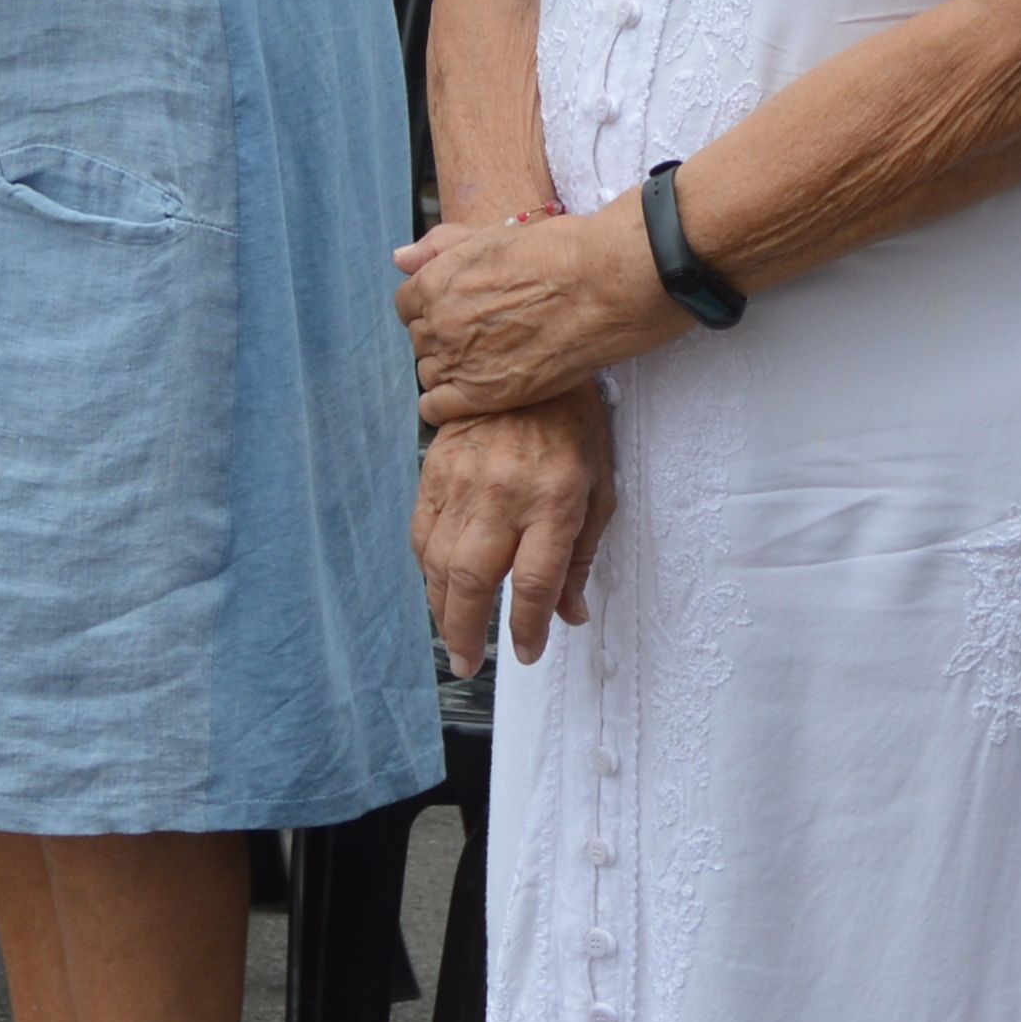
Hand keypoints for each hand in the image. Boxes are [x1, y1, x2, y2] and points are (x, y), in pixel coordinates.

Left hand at [396, 201, 691, 423]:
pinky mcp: (481, 395)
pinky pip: (436, 409)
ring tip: (488, 365)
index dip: (434, 309)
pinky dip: (446, 407)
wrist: (604, 285)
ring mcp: (458, 359)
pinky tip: (472, 397)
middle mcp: (437, 321)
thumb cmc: (558, 253)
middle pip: (421, 340)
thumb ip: (440, 246)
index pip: (408, 305)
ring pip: (429, 374)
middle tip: (483, 338)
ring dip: (451, 372)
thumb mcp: (492, 234)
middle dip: (445, 340)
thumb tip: (399, 259)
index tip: (459, 314)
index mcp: (435, 280)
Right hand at [418, 397, 616, 674]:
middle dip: (466, 631)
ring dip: (441, 608)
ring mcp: (462, 482)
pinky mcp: (434, 470)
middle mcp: (502, 495)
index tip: (526, 652)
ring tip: (452, 636)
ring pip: (438, 562)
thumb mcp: (599, 487)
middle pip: (472, 580)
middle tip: (467, 662)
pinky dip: (426, 568)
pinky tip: (437, 587)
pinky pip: (421, 532)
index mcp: (553, 500)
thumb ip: (582, 554)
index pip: (533, 581)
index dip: (527, 627)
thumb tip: (570, 614)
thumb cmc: (573, 424)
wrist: (523, 358)